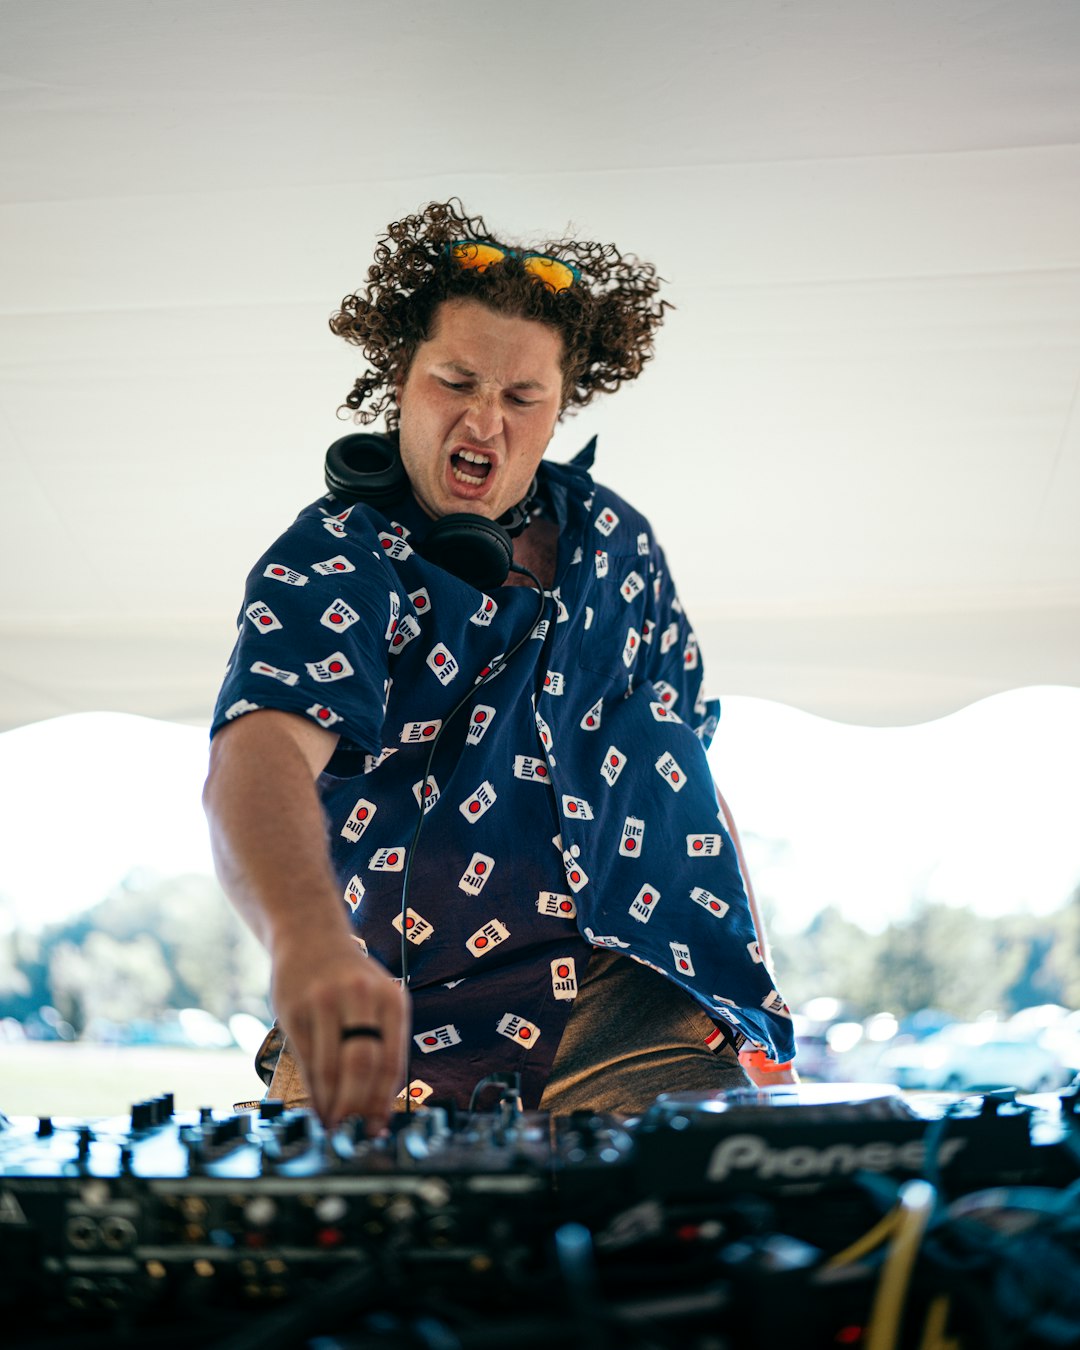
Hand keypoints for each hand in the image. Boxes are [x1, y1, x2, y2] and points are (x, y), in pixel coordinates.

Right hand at [269, 929, 409, 1129]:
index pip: (391, 1061)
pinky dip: (313, 1089)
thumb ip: (383, 1040)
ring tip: (333, 1124)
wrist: (309, 935)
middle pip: (363, 1066)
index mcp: (391, 998)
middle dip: (357, 1107)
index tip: (376, 1127)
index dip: (382, 1102)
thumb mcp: (377, 997)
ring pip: (332, 1067)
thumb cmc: (349, 977)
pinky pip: (306, 1060)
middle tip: (352, 1132)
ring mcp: (325, 1002)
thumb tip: (381, 1102)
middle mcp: (360, 997)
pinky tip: (316, 1104)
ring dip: (332, 1104)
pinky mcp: (294, 1010)